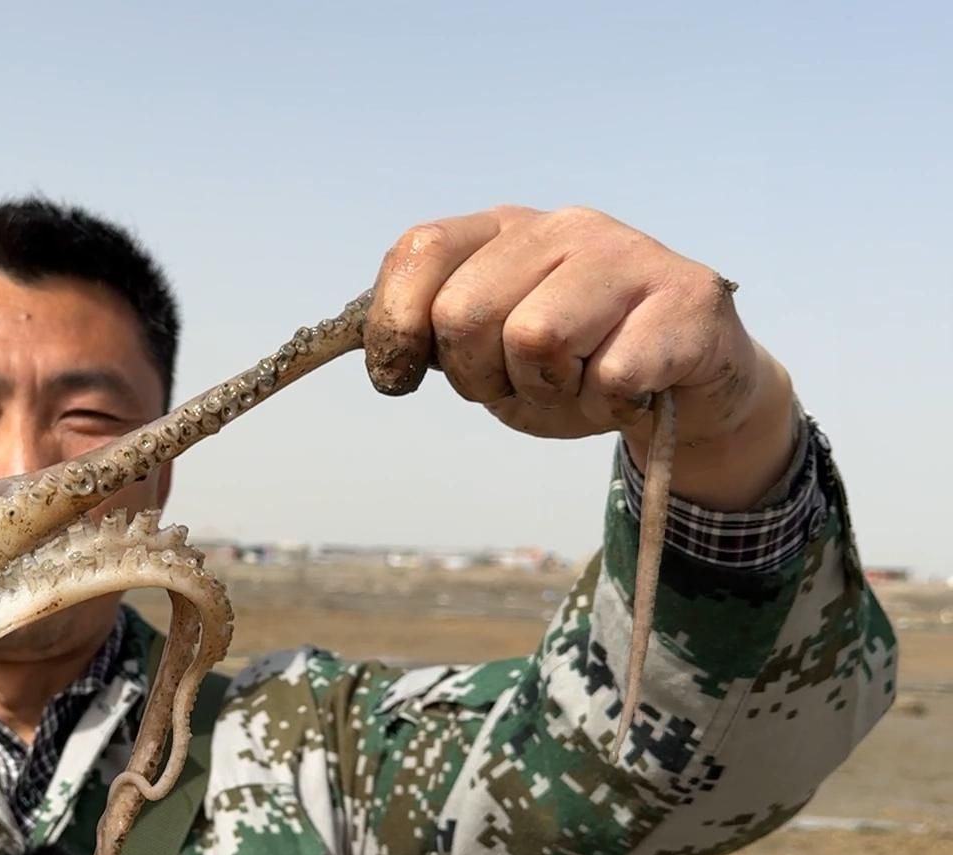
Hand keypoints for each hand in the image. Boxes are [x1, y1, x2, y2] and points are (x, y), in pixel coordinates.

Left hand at [362, 205, 796, 508]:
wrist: (691, 384)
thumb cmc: (576, 367)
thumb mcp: (489, 352)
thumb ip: (434, 338)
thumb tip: (383, 357)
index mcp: (504, 230)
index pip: (418, 252)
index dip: (393, 327)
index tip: (398, 378)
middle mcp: (563, 227)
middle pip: (464, 312)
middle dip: (477, 376)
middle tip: (519, 385)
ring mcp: (628, 255)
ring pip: (537, 339)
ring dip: (546, 391)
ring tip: (577, 384)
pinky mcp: (687, 298)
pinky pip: (611, 375)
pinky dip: (607, 406)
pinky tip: (627, 393)